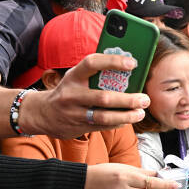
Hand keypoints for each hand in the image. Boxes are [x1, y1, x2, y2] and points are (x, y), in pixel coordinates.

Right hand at [22, 53, 151, 136]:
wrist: (43, 113)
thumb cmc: (69, 90)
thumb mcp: (76, 77)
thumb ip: (95, 74)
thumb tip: (127, 69)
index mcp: (73, 76)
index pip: (93, 63)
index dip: (113, 61)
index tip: (132, 63)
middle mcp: (72, 94)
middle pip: (104, 97)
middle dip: (128, 100)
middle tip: (144, 99)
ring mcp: (74, 112)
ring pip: (104, 116)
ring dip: (126, 116)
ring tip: (140, 113)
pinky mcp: (78, 126)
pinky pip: (102, 126)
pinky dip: (117, 123)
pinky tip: (128, 120)